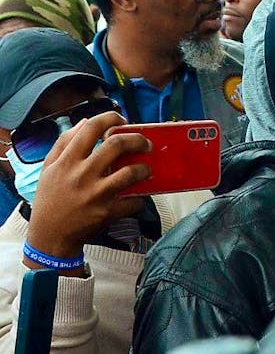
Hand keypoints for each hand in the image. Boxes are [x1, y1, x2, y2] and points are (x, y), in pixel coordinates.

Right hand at [25, 112, 150, 264]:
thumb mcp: (49, 167)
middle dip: (137, 140)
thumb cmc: (51, 198)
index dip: (110, 118)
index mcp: (67, 161)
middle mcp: (82, 175)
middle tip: (144, 143)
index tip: (121, 120)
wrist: (50, 235)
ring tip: (146, 169)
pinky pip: (134, 201)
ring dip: (144, 168)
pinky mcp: (107, 212)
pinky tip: (138, 195)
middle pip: (116, 145)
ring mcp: (96, 194)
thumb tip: (85, 122)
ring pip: (130, 172)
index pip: (90, 129)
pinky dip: (140, 198)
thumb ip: (64, 142)